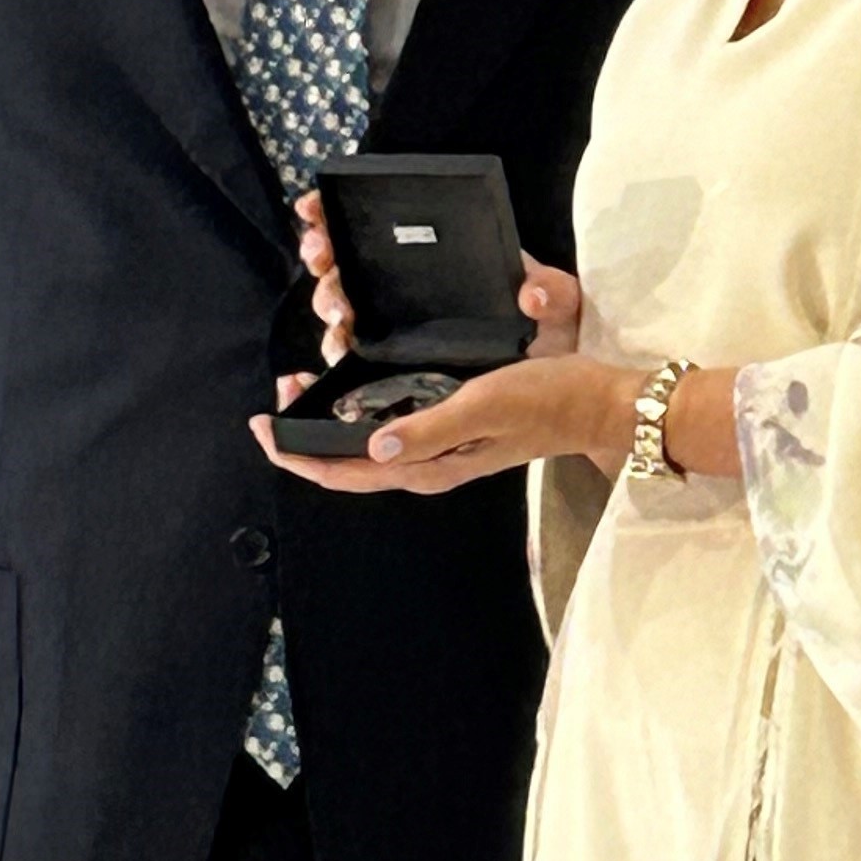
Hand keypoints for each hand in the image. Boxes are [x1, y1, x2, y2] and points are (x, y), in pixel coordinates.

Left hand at [250, 355, 637, 496]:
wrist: (598, 405)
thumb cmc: (545, 401)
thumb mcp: (485, 405)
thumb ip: (431, 428)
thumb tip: (373, 448)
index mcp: (428, 467)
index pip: (345, 474)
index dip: (297, 456)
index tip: (262, 425)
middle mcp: (427, 467)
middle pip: (348, 467)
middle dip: (305, 438)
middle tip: (280, 392)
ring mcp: (441, 453)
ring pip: (367, 450)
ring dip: (331, 425)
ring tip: (307, 386)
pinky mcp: (454, 434)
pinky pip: (392, 434)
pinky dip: (363, 416)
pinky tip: (360, 391)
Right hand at [298, 190, 581, 362]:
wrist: (558, 364)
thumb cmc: (552, 320)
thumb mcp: (559, 299)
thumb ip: (553, 292)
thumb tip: (532, 294)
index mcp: (435, 254)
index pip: (372, 225)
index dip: (334, 213)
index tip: (315, 208)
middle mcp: (405, 282)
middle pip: (345, 263)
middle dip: (323, 256)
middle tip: (322, 257)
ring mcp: (395, 319)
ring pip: (341, 304)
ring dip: (328, 302)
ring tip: (340, 313)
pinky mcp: (394, 359)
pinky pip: (353, 350)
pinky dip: (335, 346)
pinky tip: (337, 348)